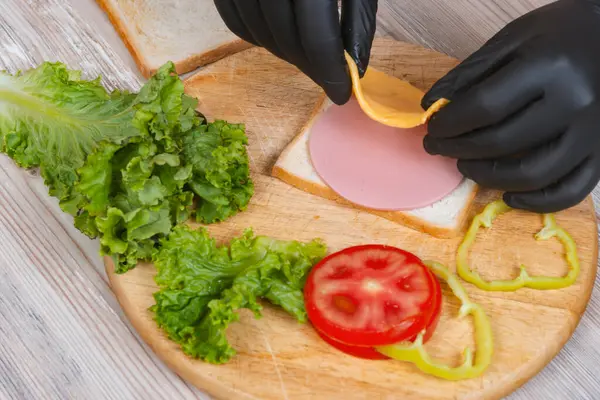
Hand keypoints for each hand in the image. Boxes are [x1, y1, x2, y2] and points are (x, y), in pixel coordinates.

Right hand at [213, 0, 377, 104]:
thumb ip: (358, 17)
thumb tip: (355, 65)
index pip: (317, 35)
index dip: (329, 71)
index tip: (342, 93)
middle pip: (285, 39)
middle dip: (309, 67)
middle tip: (327, 78)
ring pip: (256, 34)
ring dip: (283, 53)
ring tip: (306, 56)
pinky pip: (233, 19)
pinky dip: (254, 35)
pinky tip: (276, 37)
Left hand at [422, 0, 599, 212]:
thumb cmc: (558, 33)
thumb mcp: (511, 39)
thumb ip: (470, 73)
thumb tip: (430, 106)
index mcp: (548, 68)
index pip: (484, 107)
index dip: (449, 124)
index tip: (431, 129)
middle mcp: (573, 104)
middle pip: (501, 143)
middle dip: (457, 149)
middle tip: (437, 147)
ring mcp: (591, 132)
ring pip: (533, 174)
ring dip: (488, 177)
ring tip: (465, 166)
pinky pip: (572, 190)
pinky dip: (538, 201)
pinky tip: (510, 195)